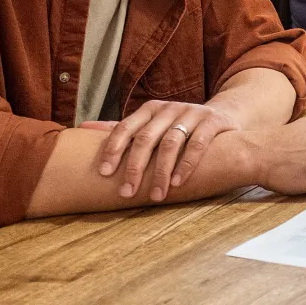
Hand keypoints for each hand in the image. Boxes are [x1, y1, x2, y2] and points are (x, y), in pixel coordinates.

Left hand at [80, 100, 237, 200]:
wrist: (223, 115)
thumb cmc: (179, 126)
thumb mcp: (151, 124)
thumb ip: (121, 128)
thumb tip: (81, 128)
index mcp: (150, 109)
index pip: (126, 127)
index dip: (113, 149)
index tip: (105, 173)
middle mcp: (169, 108)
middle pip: (146, 138)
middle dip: (135, 167)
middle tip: (127, 193)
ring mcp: (192, 113)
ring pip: (171, 142)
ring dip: (161, 171)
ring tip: (156, 196)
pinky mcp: (212, 121)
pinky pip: (197, 144)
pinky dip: (187, 164)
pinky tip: (178, 183)